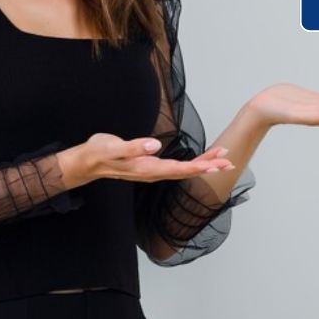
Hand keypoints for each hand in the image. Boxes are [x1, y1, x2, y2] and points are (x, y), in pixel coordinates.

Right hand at [60, 132, 235, 187]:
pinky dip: (192, 162)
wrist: (88, 161)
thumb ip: (134, 147)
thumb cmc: (100, 152)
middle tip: (230, 160)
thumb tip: (155, 146)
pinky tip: (200, 159)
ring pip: (184, 170)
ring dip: (203, 164)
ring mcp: (152, 170)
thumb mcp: (114, 147)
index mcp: (148, 168)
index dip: (200, 166)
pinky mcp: (151, 165)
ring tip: (222, 157)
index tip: (218, 164)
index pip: (180, 169)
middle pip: (187, 171)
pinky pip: (177, 166)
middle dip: (209, 166)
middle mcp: (153, 172)